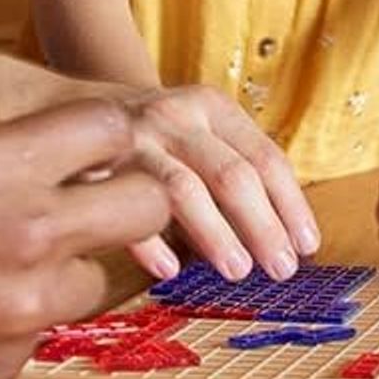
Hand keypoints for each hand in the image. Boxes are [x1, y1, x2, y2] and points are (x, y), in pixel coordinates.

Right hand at [0, 98, 168, 378]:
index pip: (111, 131)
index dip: (104, 129)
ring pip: (95, 278)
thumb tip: (22, 120)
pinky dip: (16, 316)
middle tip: (83, 192)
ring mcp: (12, 319)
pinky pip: (40, 333)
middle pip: (143, 206)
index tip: (86, 140)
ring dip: (67, 261)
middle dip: (124, 191)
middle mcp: (19, 245)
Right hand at [110, 83, 320, 285]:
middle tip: (283, 269)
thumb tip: (283, 242)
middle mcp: (178, 117)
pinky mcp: (98, 165)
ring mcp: (137, 139)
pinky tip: (169, 270)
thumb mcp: (197, 136)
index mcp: (212, 107)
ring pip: (186, 190)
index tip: (307, 246)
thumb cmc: (154, 137)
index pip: (266, 158)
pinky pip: (129, 207)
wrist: (71, 108)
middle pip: (233, 175)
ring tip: (239, 271)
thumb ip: (233, 174)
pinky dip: (151, 241)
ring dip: (216, 235)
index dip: (291, 205)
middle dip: (263, 226)